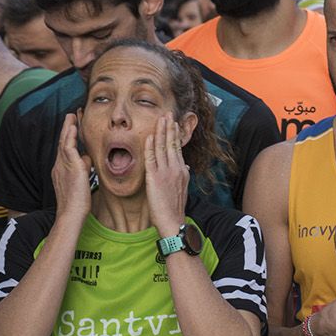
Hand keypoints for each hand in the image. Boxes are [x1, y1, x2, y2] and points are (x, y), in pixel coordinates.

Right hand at [52, 113, 92, 221]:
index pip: (66, 149)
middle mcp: (60, 165)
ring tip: (71, 115)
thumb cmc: (77, 201)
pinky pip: (68, 147)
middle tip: (71, 115)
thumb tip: (88, 158)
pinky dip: (69, 136)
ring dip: (68, 128)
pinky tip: (73, 127)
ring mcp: (63, 165)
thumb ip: (84, 168)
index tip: (73, 126)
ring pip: (64, 142)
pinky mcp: (70, 167)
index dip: (69, 137)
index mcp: (62, 169)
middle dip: (67, 128)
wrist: (71, 213)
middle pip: (63, 142)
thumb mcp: (82, 180)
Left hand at [144, 115, 189, 234]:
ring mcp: (166, 172)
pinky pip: (152, 158)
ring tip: (161, 118)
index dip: (175, 135)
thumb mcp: (183, 189)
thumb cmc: (175, 209)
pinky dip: (151, 146)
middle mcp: (176, 168)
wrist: (173, 222)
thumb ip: (182, 176)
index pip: (178, 148)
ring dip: (161, 131)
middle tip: (168, 114)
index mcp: (182, 171)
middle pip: (172, 143)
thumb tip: (184, 166)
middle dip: (170, 127)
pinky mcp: (155, 177)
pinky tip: (150, 136)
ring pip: (163, 147)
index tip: (174, 124)